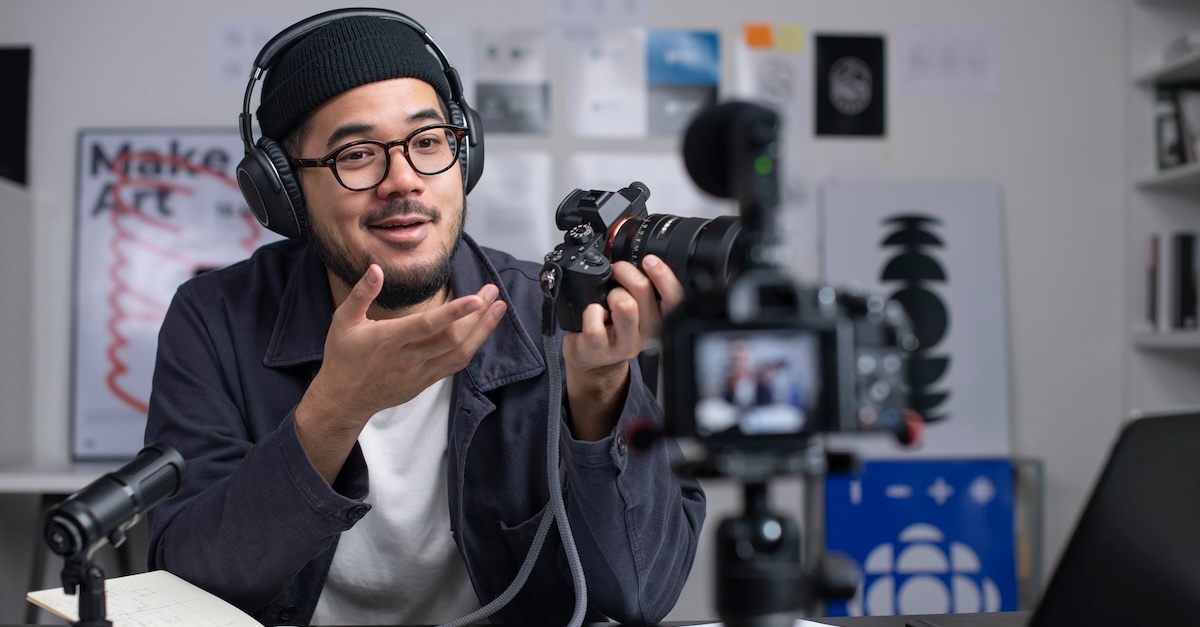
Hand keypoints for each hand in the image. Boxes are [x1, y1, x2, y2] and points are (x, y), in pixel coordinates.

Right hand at [296, 264, 506, 481]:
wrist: (344, 399)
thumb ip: (361, 294)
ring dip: (482, 331)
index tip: (476, 299)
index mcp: (388, 340)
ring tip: (498, 309)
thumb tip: (376, 269)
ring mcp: (419, 373)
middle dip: (478, 315)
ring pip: (459, 353)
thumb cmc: (342, 357)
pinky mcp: (425, 382)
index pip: (428, 325)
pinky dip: (472, 347)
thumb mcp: (343, 321)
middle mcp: (408, 358)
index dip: (454, 312)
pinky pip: (454, 365)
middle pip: (452, 338)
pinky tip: (482, 331)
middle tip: (492, 292)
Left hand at [561, 255, 683, 439]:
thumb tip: (620, 245)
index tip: (649, 260)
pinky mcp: (601, 350)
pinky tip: (593, 313)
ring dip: (612, 293)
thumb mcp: (633, 305)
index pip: (675, 298)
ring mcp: (624, 344)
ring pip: (625, 305)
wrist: (592, 358)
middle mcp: (647, 333)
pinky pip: (595, 323)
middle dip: (626, 272)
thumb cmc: (612, 327)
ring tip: (606, 299)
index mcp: (659, 318)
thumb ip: (635, 280)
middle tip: (616, 270)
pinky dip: (590, 311)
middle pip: (644, 291)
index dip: (664, 276)